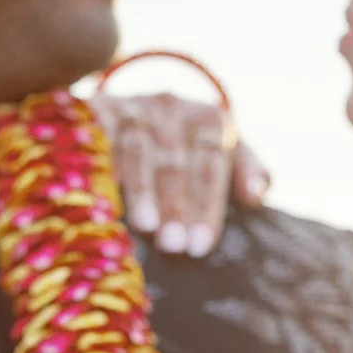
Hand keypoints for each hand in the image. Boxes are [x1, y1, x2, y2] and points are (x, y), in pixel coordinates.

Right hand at [92, 90, 269, 258]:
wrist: (143, 106)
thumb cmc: (193, 147)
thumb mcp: (227, 150)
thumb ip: (247, 170)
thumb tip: (255, 195)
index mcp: (208, 120)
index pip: (210, 165)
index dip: (206, 206)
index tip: (201, 246)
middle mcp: (170, 108)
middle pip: (174, 161)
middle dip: (174, 204)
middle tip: (173, 245)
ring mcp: (132, 107)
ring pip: (137, 150)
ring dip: (141, 190)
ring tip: (144, 227)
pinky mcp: (97, 109)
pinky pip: (98, 139)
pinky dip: (102, 165)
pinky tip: (103, 195)